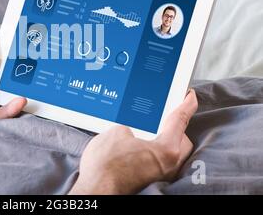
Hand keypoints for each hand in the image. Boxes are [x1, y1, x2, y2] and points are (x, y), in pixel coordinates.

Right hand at [69, 90, 197, 194]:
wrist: (96, 189)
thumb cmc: (106, 163)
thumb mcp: (117, 131)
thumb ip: (130, 125)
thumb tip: (131, 129)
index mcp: (166, 149)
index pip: (180, 120)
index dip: (186, 104)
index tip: (190, 96)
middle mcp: (169, 164)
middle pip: (181, 139)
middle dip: (175, 125)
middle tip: (165, 113)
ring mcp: (161, 175)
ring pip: (171, 152)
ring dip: (164, 139)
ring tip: (150, 129)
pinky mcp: (150, 180)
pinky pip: (160, 161)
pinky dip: (154, 151)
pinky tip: (140, 145)